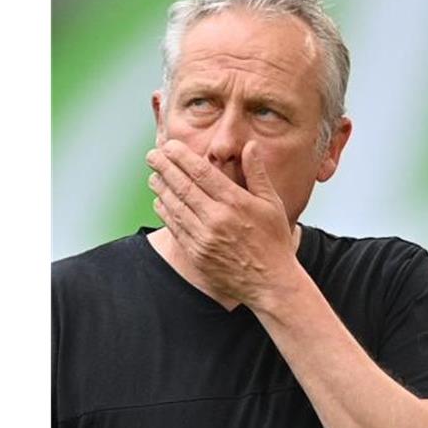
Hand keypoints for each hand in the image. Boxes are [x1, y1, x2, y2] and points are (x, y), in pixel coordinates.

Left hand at [146, 139, 301, 308]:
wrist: (270, 282)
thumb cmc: (275, 240)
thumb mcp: (272, 203)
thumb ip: (257, 173)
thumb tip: (249, 146)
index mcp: (236, 202)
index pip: (201, 172)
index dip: (182, 157)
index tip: (170, 146)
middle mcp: (217, 218)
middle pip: (183, 186)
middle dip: (164, 167)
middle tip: (153, 155)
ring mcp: (204, 237)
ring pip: (174, 206)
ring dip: (161, 188)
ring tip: (153, 175)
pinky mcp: (196, 253)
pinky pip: (175, 227)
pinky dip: (165, 211)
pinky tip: (160, 201)